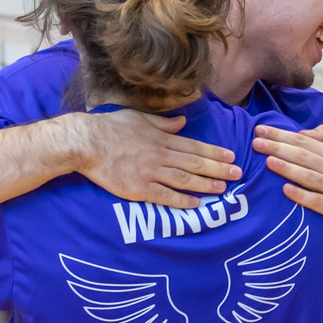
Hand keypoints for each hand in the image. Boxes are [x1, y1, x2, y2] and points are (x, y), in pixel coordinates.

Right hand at [65, 110, 239, 206]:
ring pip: (184, 180)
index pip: (194, 146)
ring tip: (223, 189)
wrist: (85, 143)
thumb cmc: (110, 127)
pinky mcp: (139, 188)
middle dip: (218, 169)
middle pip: (195, 163)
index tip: (231, 156)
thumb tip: (182, 122)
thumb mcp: (139, 118)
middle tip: (237, 174)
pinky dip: (182, 200)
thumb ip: (163, 124)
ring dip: (205, 185)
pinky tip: (196, 204)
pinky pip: (165, 196)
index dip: (214, 152)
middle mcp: (160, 155)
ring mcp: (150, 172)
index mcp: (162, 139)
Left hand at [252, 125, 322, 233]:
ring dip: (288, 169)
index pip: (303, 141)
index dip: (281, 135)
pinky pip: (317, 201)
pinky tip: (286, 190)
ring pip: (308, 177)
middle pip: (303, 156)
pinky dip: (301, 196)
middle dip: (278, 148)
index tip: (260, 130)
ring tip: (267, 162)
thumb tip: (302, 132)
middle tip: (256, 143)